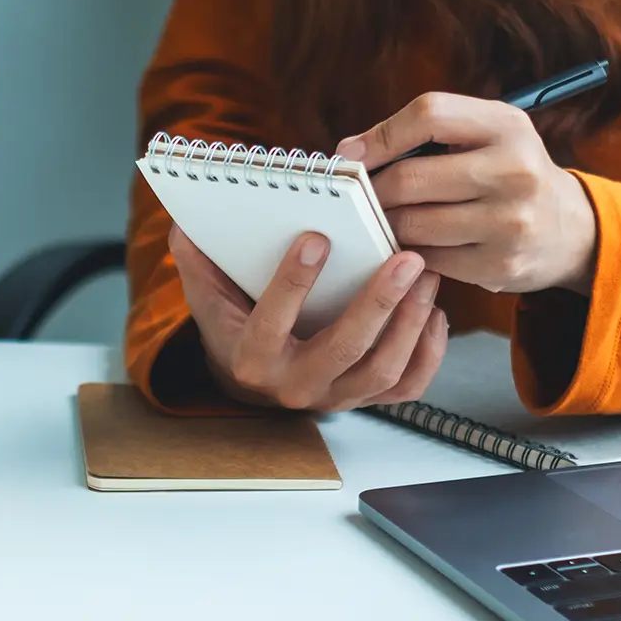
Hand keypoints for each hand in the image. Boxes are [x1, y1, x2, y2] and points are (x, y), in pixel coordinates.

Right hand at [168, 225, 447, 411]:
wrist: (254, 375)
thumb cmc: (236, 320)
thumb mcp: (208, 293)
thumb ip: (197, 258)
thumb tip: (186, 220)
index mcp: (251, 357)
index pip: (271, 322)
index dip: (292, 282)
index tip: (317, 237)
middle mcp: (294, 385)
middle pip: (343, 349)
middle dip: (379, 302)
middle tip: (406, 257)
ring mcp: (335, 397)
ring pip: (381, 369)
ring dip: (410, 322)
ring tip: (425, 275)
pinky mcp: (366, 400)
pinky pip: (407, 387)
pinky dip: (428, 352)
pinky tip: (433, 312)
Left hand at [339, 92, 597, 294]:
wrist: (571, 229)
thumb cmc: (510, 172)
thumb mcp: (489, 133)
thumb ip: (429, 131)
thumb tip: (350, 152)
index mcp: (507, 126)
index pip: (429, 115)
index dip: (379, 135)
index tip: (349, 154)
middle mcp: (514, 171)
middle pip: (410, 178)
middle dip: (372, 189)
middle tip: (358, 196)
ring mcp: (510, 222)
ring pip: (413, 223)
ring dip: (386, 223)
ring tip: (383, 218)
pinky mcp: (500, 265)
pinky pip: (428, 258)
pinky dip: (408, 252)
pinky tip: (409, 244)